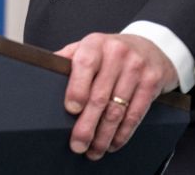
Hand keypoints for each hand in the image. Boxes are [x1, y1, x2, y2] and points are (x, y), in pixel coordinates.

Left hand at [56, 33, 176, 160]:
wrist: (151, 47)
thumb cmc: (111, 51)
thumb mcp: (90, 47)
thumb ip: (69, 58)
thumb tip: (43, 70)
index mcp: (95, 44)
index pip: (84, 65)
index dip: (77, 89)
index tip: (71, 109)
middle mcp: (117, 54)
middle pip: (100, 95)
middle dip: (87, 124)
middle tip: (78, 143)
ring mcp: (136, 68)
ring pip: (117, 109)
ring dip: (104, 134)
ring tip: (94, 150)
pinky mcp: (152, 82)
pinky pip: (135, 114)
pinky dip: (123, 133)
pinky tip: (113, 143)